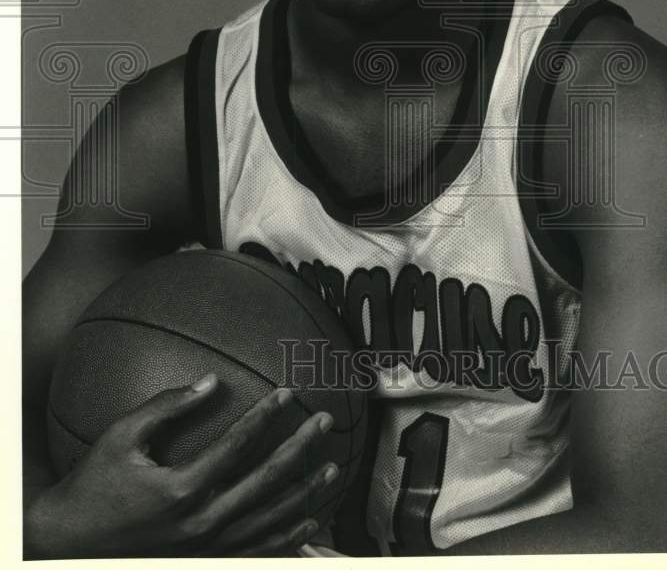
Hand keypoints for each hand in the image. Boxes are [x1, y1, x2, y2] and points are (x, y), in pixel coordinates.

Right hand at [25, 374, 336, 556]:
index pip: (239, 445)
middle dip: (301, 449)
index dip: (267, 415)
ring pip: (270, 522)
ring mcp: (205, 548)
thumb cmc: (94, 483)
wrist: (70, 543)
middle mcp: (200, 523)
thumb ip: (167, 406)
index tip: (289, 392)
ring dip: (305, 494)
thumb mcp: (121, 436)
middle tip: (325, 421)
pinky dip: (289, 538)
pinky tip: (311, 519)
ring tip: (332, 468)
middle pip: (266, 482)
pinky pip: (258, 553)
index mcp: (181, 489)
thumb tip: (211, 380)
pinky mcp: (205, 560)